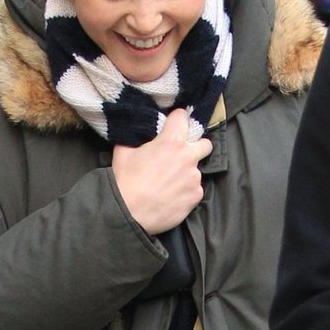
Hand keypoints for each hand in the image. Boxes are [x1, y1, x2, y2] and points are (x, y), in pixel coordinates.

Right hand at [111, 109, 212, 234]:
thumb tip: (138, 133)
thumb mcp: (123, 151)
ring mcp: (194, 178)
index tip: (173, 126)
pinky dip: (186, 192)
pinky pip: (195, 190)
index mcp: (172, 141)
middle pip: (206, 144)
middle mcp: (188, 157)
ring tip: (170, 183)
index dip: (177, 120)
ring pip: (197, 170)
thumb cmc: (125, 181)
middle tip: (182, 155)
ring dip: (187, 174)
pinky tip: (172, 196)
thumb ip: (136, 138)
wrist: (128, 213)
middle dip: (196, 147)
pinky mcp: (195, 196)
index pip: (183, 117)